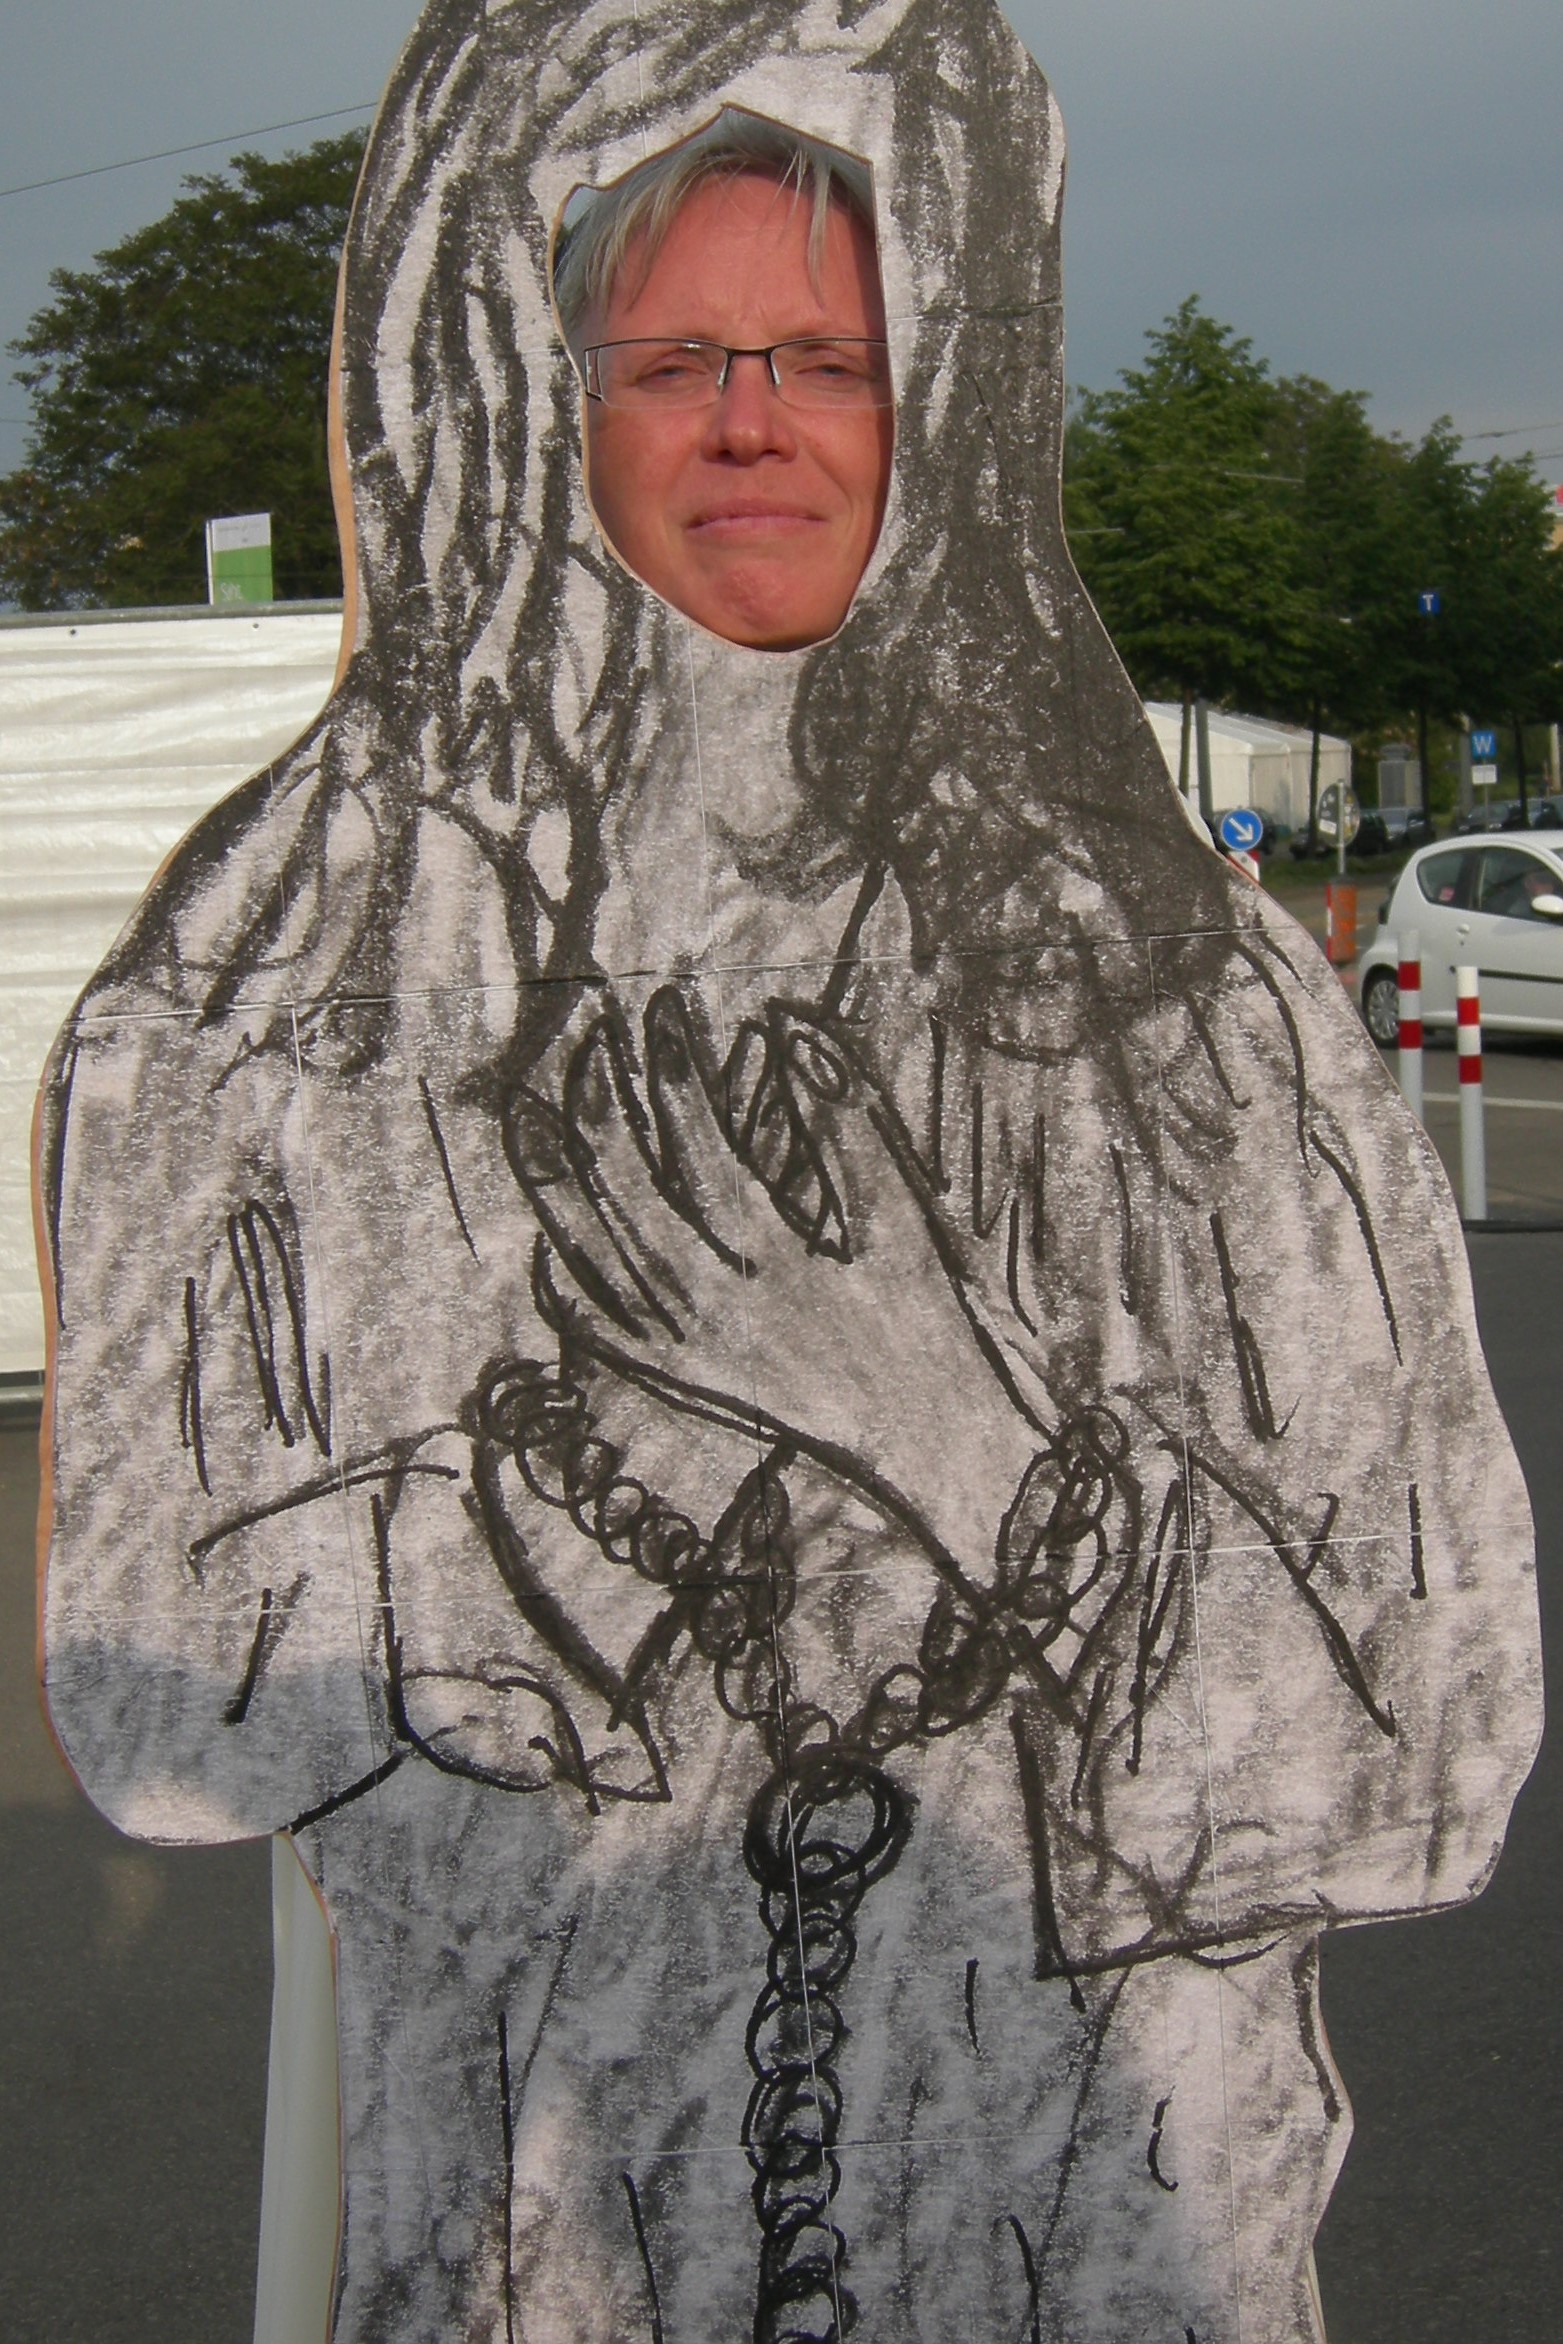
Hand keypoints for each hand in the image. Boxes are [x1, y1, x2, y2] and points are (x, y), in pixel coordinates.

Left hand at [501, 990, 1043, 1589]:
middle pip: (624, 1200)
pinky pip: (600, 1333)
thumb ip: (847, 1125)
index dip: (675, 1071)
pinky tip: (547, 1241)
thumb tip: (793, 1029)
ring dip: (554, 1186)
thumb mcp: (901, 1224)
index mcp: (771, 1267)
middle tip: (590, 1040)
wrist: (931, 1449)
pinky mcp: (680, 1380)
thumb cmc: (925, 1327)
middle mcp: (712, 1312)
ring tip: (524, 1114)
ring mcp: (685, 1352)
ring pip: (593, 1261)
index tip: (665, 1007)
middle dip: (598, 1111)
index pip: (701, 1148)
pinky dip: (565, 1285)